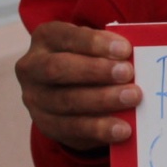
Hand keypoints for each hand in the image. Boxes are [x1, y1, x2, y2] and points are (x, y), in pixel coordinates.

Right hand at [16, 22, 140, 148]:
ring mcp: (35, 99)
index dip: (95, 43)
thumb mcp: (95, 46)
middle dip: (95, 71)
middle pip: (58, 69)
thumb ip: (110, 49)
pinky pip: (72, 129)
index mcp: (46, 38)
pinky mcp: (46, 125)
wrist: (71, 89)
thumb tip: (135, 56)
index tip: (125, 49)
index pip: (66, 37)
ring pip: (66, 101)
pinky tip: (123, 129)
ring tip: (132, 98)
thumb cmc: (90, 58)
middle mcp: (32, 68)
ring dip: (102, 100)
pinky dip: (99, 129)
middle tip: (128, 73)